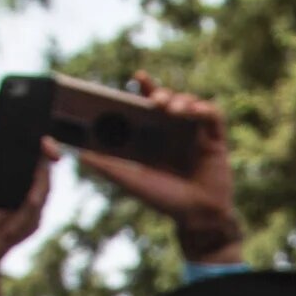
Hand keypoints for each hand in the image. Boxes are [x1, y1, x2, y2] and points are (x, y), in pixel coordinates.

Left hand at [73, 74, 242, 263]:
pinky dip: (204, 109)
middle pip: (168, 100)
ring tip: (173, 111)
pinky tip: (195, 111)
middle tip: (155, 100)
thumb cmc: (163, 200)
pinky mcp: (216, 140)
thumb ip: (107, 166)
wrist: (196, 218)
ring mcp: (196, 134)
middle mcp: (174, 130)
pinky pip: (213, 115)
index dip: (144, 88)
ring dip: (182, 101)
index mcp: (153, 135)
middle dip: (162, 93)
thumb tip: (79, 154)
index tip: (139, 77)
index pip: (146, 104)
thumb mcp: (131, 181)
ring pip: (190, 103)